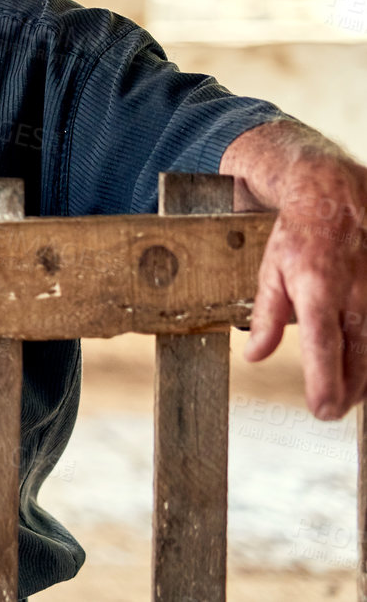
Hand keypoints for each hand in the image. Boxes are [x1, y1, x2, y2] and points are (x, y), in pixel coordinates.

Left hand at [225, 122, 366, 418]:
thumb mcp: (270, 272)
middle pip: (358, 359)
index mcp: (317, 292)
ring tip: (348, 395)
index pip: (324, 350)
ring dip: (364, 378)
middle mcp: (354, 296)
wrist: (333, 199)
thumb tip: (255, 355)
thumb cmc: (297, 236)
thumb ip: (266, 317)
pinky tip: (363, 366)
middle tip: (331, 411)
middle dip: (346, 393)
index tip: (321, 410)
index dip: (324, 385)